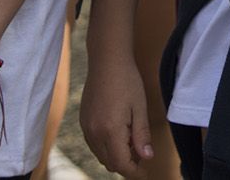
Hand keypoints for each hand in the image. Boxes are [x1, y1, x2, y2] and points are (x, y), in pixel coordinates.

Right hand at [80, 56, 154, 177]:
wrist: (107, 61)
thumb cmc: (127, 81)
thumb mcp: (140, 108)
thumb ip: (142, 135)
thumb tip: (146, 157)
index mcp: (110, 130)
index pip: (121, 164)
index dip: (134, 172)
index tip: (145, 173)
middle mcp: (94, 133)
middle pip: (110, 163)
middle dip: (126, 164)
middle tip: (142, 155)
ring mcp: (86, 127)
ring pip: (100, 155)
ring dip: (115, 156)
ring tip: (132, 142)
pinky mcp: (83, 121)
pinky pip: (94, 144)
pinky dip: (106, 147)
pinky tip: (119, 134)